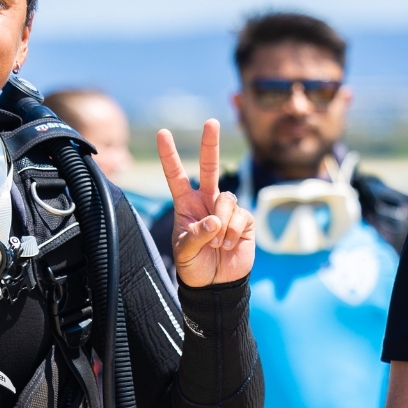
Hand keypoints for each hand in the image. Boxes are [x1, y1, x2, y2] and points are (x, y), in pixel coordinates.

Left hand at [157, 119, 253, 286]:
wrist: (215, 285)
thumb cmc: (194, 267)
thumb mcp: (185, 253)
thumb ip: (196, 235)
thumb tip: (215, 220)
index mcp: (186, 204)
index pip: (176, 176)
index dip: (170, 155)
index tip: (162, 133)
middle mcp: (206, 201)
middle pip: (209, 167)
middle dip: (210, 144)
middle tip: (210, 122)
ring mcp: (226, 209)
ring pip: (226, 199)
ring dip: (221, 224)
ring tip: (217, 244)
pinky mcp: (244, 220)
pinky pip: (240, 216)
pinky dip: (233, 233)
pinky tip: (228, 245)